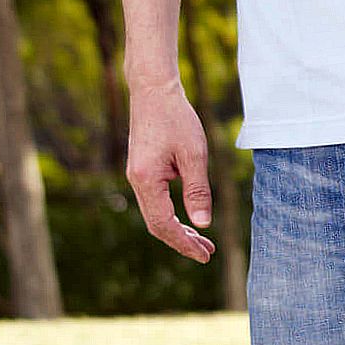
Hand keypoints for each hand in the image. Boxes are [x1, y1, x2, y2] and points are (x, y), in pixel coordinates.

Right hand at [125, 81, 215, 262]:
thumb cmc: (176, 118)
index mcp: (147, 180)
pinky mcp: (142, 170)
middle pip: (156, 225)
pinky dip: (171, 214)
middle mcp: (136, 181)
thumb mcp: (194, 154)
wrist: (153, 90)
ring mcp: (137, 176)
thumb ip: (197, 191)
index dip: (184, 243)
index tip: (205, 255)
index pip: (164, 225)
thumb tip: (202, 224)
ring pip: (155, 214)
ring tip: (202, 240)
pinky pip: (154, 202)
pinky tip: (188, 218)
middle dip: (182, 241)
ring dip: (177, 229)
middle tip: (208, 252)